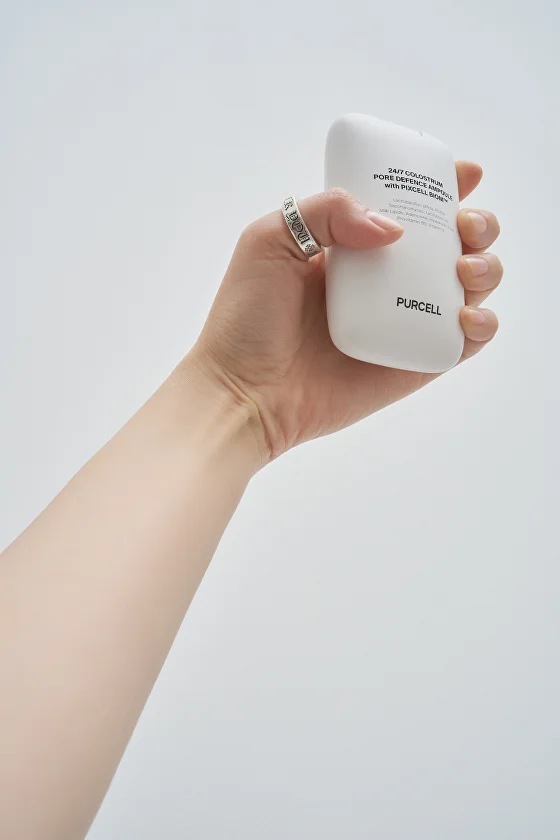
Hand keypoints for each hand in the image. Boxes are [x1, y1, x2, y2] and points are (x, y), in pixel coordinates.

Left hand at [189, 162, 500, 463]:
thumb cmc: (247, 318)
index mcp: (354, 245)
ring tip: (466, 269)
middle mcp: (385, 281)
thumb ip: (325, 212)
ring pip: (468, 288)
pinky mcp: (411, 364)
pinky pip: (463, 343)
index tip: (465, 174)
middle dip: (477, 225)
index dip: (443, 188)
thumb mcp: (270, 241)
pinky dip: (482, 326)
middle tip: (464, 228)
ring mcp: (401, 322)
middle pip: (452, 244)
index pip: (410, 208)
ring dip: (487, 269)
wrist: (245, 391)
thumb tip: (392, 228)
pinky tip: (468, 315)